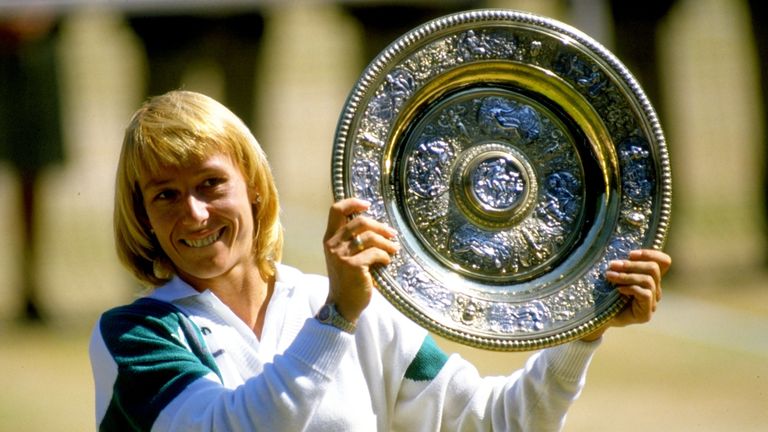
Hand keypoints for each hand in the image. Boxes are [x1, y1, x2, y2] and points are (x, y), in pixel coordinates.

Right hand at [323, 198, 398, 323]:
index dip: (353, 203)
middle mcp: (332, 244)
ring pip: (370, 237)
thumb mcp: (343, 256)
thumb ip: (351, 240)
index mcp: (329, 239)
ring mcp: (341, 255)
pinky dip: (384, 256)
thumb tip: (377, 226)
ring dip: (386, 242)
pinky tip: (386, 262)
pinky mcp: (353, 266)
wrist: (342, 305)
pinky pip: (375, 253)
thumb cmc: (347, 280)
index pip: (336, 210)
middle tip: (392, 234)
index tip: (368, 205)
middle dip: (380, 226)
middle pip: (360, 221)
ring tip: (393, 249)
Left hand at [581, 249, 671, 341]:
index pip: (664, 261)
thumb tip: (618, 252)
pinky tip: (618, 290)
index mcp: (650, 278)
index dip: (650, 254)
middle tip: (612, 265)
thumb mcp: (615, 275)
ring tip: (610, 276)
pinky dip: (630, 288)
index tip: (630, 254)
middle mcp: (654, 290)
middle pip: (654, 269)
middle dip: (631, 265)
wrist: (599, 318)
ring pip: (648, 281)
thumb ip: (622, 265)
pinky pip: (645, 294)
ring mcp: (651, 303)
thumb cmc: (606, 294)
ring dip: (626, 276)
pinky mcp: (645, 314)